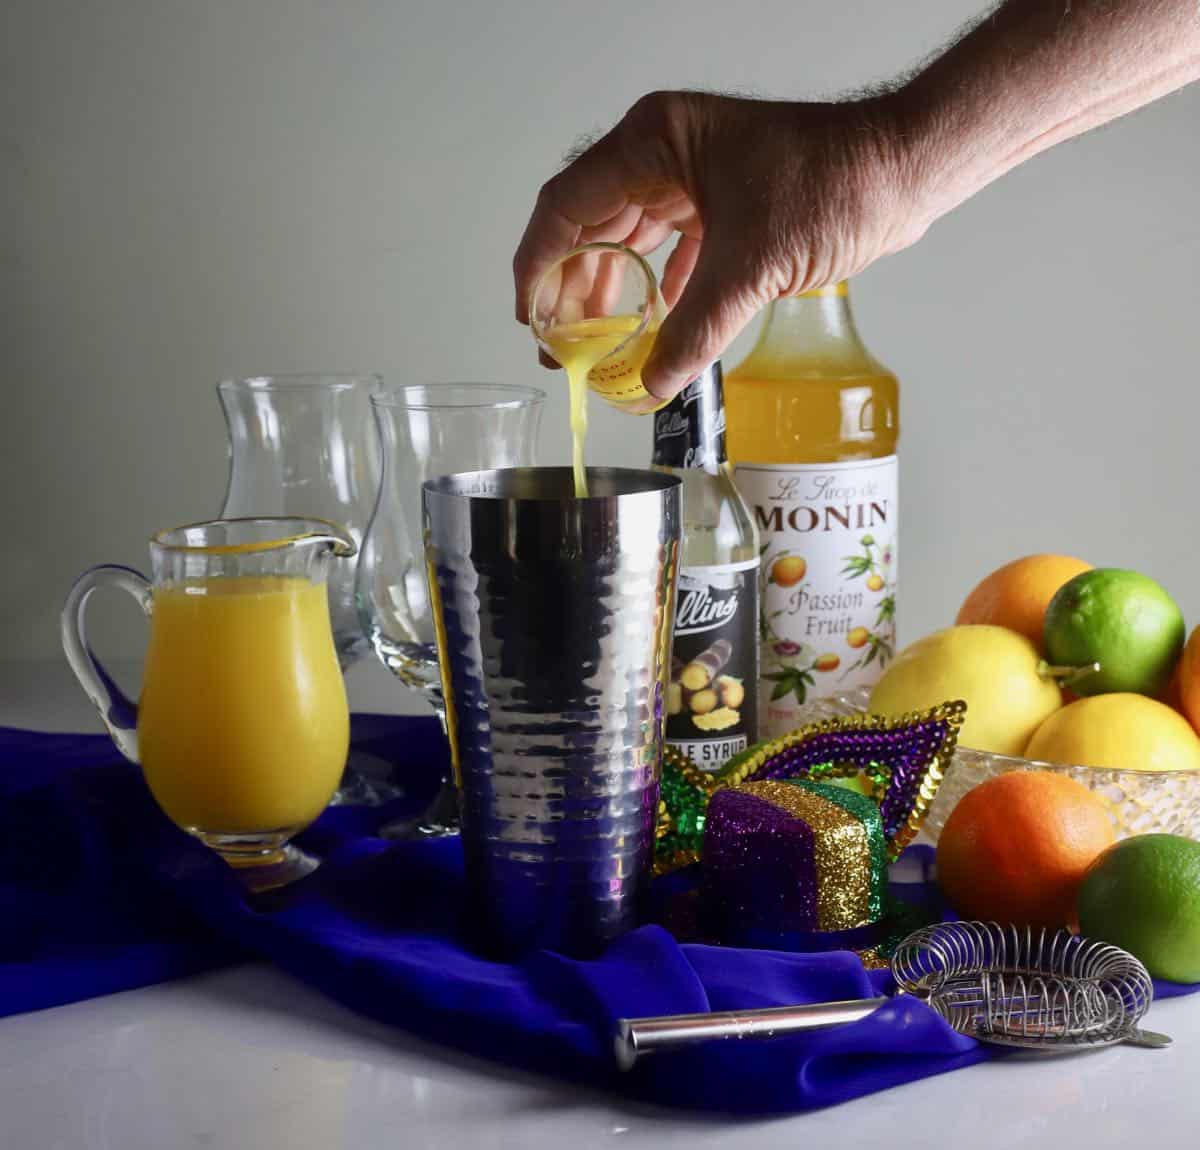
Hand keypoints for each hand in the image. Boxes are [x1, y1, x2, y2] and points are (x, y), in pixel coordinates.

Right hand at [513, 91, 926, 402]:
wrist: (903, 171)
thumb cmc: (836, 184)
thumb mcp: (752, 265)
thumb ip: (695, 329)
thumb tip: (652, 384)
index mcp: (655, 142)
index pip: (567, 207)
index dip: (538, 266)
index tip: (531, 319)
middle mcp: (665, 152)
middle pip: (591, 225)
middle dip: (571, 288)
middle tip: (561, 346)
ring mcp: (693, 176)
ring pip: (629, 239)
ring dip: (611, 291)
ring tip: (595, 344)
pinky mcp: (722, 203)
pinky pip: (671, 250)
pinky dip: (658, 289)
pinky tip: (650, 326)